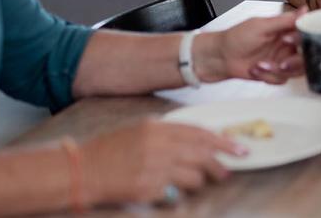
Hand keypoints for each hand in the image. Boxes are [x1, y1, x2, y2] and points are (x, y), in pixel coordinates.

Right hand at [81, 118, 244, 204]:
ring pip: (194, 176)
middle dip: (219, 164)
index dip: (222, 141)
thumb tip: (201, 141)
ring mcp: (153, 168)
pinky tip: (167, 191)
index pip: (199, 132)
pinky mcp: (148, 189)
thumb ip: (168, 132)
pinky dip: (177, 194)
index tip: (238, 148)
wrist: (82, 170)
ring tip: (189, 182)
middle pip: (203, 154)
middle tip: (226, 171)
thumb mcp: (140, 130)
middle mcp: (158, 145)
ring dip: (197, 182)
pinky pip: (176, 194)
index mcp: (157, 127)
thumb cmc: (111, 150)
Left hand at [194, 10, 305, 83]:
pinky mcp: (274, 74)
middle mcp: (287, 45)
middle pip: (306, 57)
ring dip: (276, 70)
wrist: (219, 57)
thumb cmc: (235, 37)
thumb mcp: (261, 26)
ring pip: (295, 71)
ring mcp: (281, 60)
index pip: (307, 34)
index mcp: (286, 30)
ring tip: (259, 65)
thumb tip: (304, 10)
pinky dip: (268, 77)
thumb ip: (284, 21)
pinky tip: (255, 70)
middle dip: (294, 63)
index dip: (302, 40)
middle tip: (282, 63)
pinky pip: (281, 80)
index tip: (288, 41)